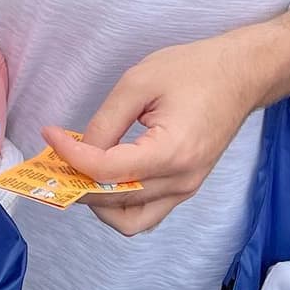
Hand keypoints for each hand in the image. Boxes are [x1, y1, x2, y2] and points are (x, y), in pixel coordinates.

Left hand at [45, 32, 259, 235]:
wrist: (239, 75)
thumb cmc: (193, 70)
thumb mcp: (140, 81)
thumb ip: (107, 120)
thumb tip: (81, 149)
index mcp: (171, 153)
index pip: (107, 171)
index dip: (71, 155)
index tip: (49, 134)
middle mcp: (180, 182)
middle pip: (114, 202)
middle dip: (77, 182)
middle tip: (54, 156)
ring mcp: (186, 189)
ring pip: (130, 219)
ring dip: (97, 202)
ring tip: (77, 170)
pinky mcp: (185, 187)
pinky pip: (146, 211)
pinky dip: (119, 203)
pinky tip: (103, 176)